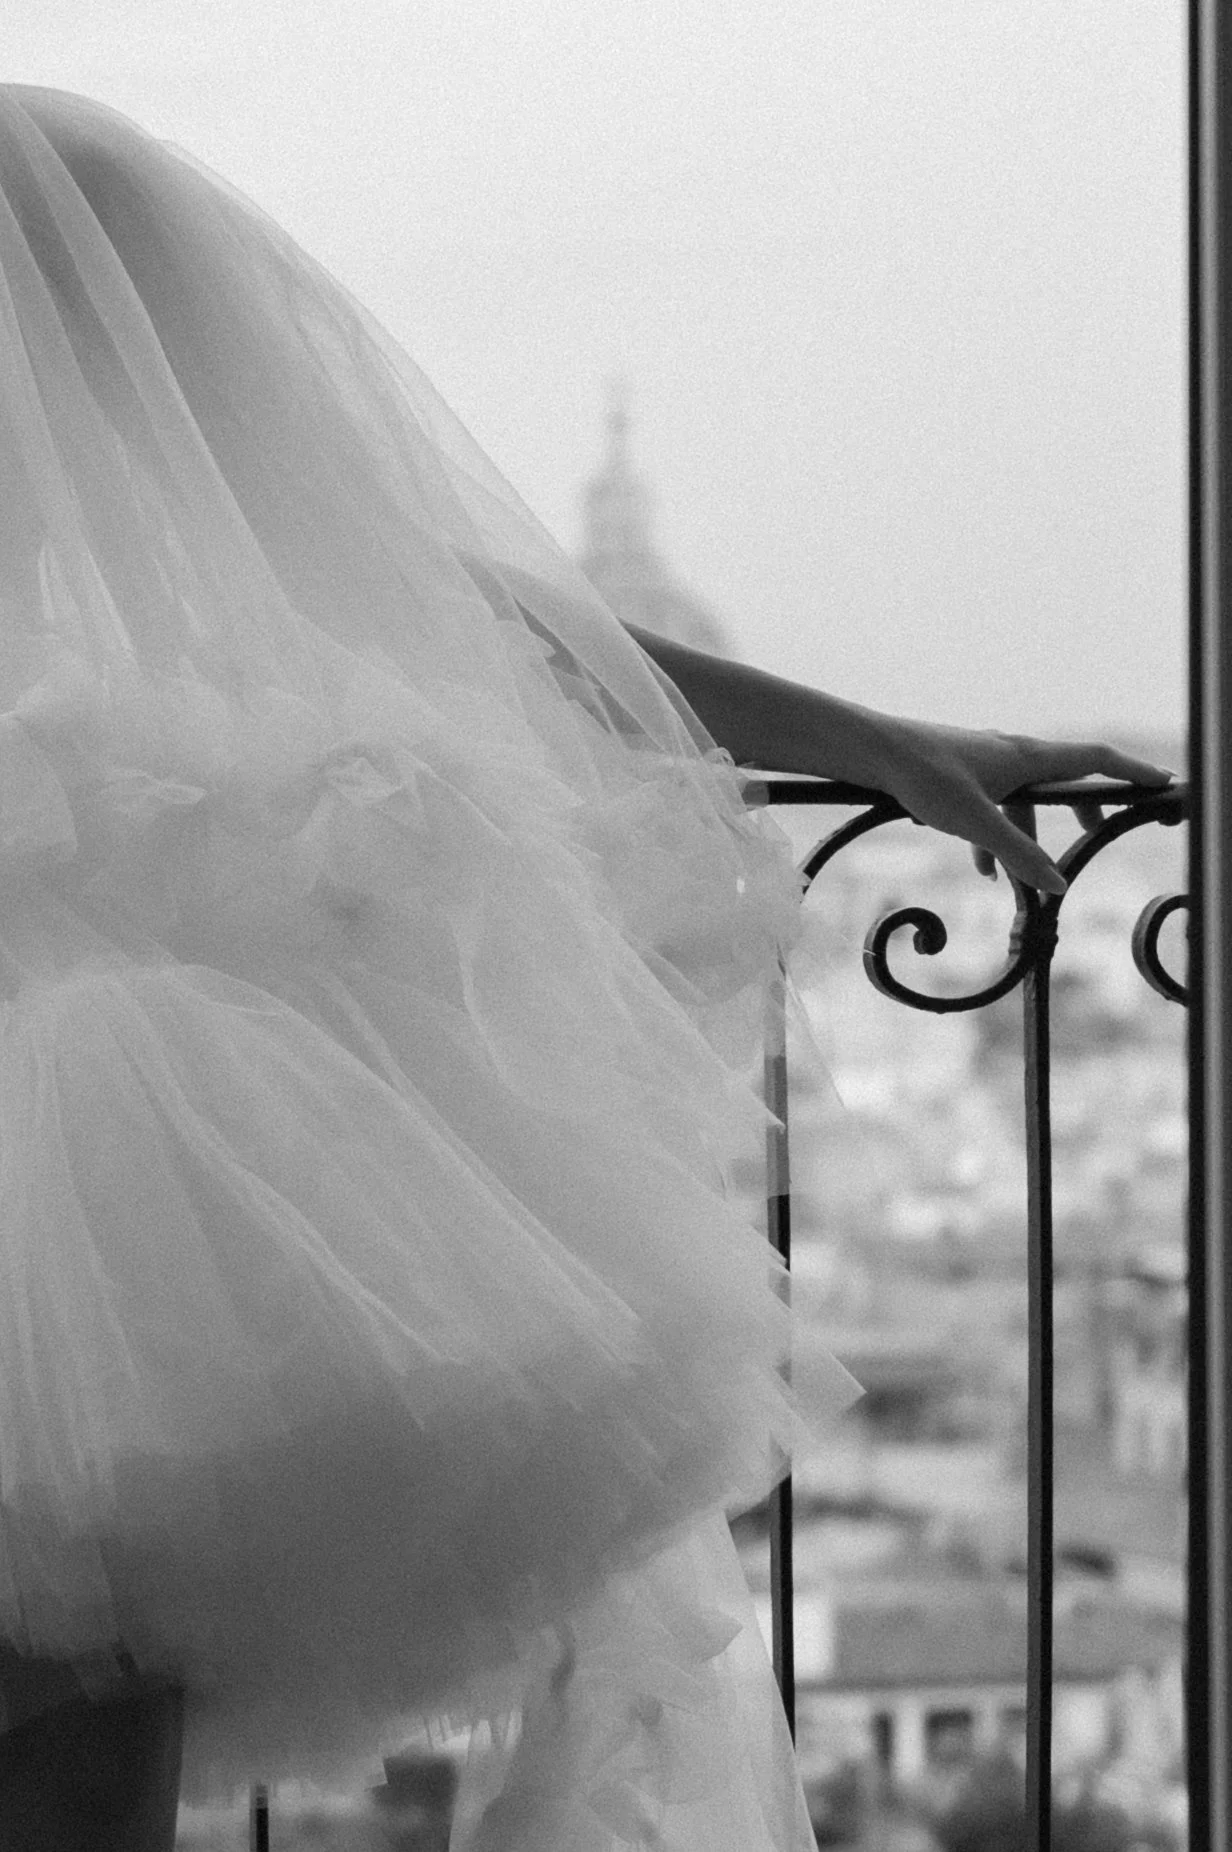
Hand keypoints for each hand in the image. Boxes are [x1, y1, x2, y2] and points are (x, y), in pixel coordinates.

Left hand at [877, 719, 1176, 894]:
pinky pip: (991, 804)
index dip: (1131, 772)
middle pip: (1063, 778)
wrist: (872, 751)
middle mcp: (1012, 752)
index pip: (1095, 759)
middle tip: (1095, 834)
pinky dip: (993, 835)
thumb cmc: (924, 777)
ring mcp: (985, 760)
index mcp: (1028, 756)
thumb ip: (1019, 854)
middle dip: (1080, 809)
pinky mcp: (960, 772)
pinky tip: (979, 868)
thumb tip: (1058, 884)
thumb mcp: (976, 822)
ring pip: (1021, 799)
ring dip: (1024, 837)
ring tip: (1011, 880)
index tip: (1161, 783)